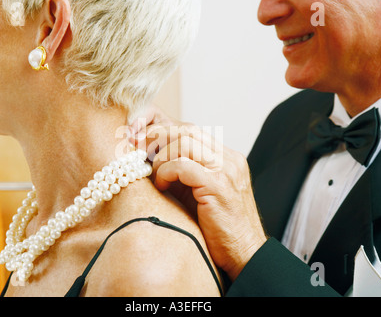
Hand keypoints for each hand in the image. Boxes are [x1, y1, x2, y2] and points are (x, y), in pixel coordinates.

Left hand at [129, 105, 267, 280]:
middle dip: (155, 135)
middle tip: (135, 148)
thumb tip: (148, 157)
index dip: (161, 127)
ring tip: (154, 175)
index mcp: (225, 157)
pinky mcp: (219, 185)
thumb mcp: (197, 192)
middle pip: (186, 129)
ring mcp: (226, 170)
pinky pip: (183, 166)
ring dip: (161, 157)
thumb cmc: (217, 227)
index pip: (190, 129)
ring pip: (184, 141)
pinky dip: (166, 172)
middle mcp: (229, 158)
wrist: (245, 253)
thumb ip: (181, 172)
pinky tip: (162, 187)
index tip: (138, 134)